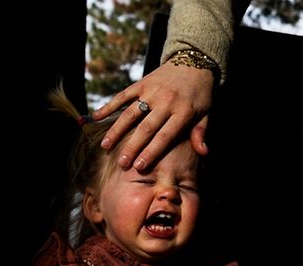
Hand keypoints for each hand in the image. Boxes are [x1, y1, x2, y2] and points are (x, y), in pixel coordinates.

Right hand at [92, 61, 214, 170]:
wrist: (194, 63)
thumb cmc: (200, 94)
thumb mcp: (206, 113)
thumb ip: (200, 133)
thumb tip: (203, 153)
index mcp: (183, 112)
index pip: (165, 136)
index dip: (152, 152)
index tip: (139, 166)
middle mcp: (166, 102)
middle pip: (146, 128)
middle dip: (132, 147)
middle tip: (121, 163)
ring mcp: (152, 91)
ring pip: (130, 113)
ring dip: (116, 130)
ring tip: (106, 146)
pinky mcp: (142, 83)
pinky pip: (123, 96)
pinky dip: (109, 106)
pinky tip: (96, 117)